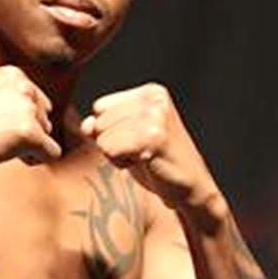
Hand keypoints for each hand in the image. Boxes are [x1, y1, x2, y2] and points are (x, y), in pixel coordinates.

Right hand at [0, 65, 60, 169]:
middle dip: (27, 134)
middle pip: (45, 120)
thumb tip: (38, 120)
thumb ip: (11, 100)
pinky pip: (51, 153)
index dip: (20, 121)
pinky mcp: (29, 133)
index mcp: (14, 74)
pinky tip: (12, 158)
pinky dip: (36, 160)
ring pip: (47, 137)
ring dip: (29, 147)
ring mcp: (28, 109)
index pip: (38, 103)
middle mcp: (25, 87)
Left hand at [81, 83, 220, 214]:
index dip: (111, 129)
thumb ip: (103, 125)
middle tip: (143, 151)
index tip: (138, 139)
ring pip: (102, 137)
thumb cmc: (157, 161)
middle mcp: (153, 98)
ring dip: (117, 154)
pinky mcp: (152, 138)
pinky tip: (145, 163)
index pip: (100, 106)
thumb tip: (87, 125)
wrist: (190, 188)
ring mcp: (154, 116)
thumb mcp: (127, 136)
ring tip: (144, 156)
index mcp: (150, 91)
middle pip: (99, 121)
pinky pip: (110, 150)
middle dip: (113, 142)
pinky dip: (121, 163)